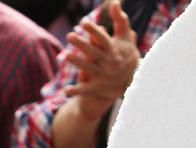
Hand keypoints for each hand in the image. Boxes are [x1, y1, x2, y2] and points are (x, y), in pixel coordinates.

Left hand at [64, 0, 140, 121]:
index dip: (94, 31)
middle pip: (93, 53)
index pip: (103, 39)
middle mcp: (108, 62)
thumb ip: (120, 19)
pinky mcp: (96, 86)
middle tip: (69, 35)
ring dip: (78, 62)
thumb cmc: (124, 52)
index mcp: (113, 49)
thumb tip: (115, 2)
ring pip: (88, 68)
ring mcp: (102, 75)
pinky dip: (76, 91)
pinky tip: (66, 90)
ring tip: (66, 54)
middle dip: (82, 44)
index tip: (84, 23)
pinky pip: (86, 89)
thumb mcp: (124, 36)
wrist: (129, 79)